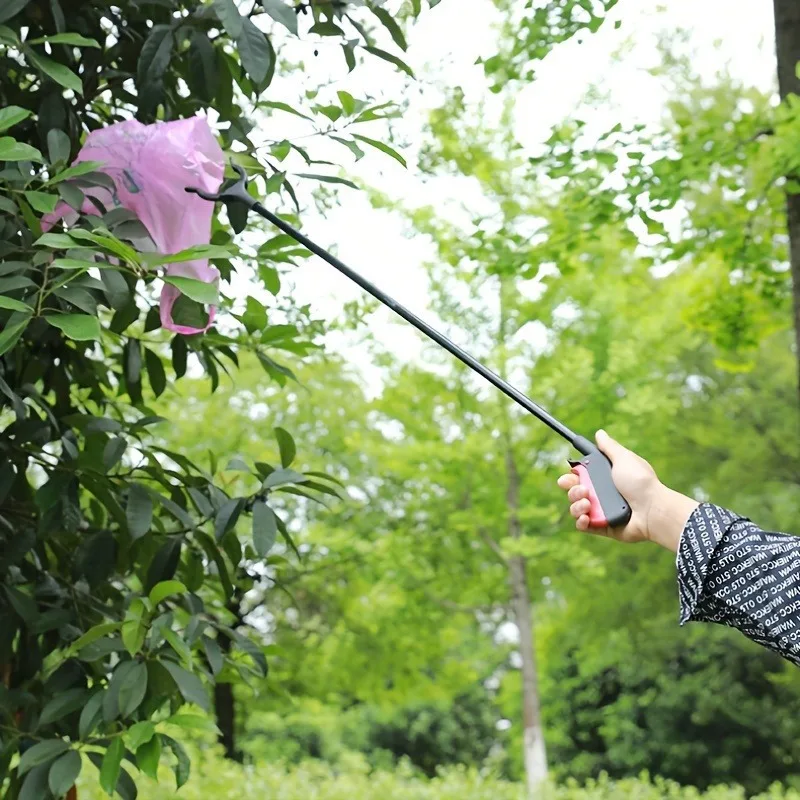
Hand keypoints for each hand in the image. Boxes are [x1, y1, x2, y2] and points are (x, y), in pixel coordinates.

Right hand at [556, 430, 698, 551]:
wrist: (653, 509)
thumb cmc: (641, 482)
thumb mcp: (624, 459)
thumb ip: (609, 447)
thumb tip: (599, 433)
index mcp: (605, 478)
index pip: (579, 477)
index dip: (570, 476)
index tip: (568, 476)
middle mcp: (601, 495)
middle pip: (574, 492)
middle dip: (572, 490)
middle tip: (582, 490)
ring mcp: (601, 512)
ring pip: (576, 509)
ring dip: (576, 505)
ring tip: (588, 503)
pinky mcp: (603, 527)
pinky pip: (583, 526)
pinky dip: (581, 522)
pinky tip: (586, 517)